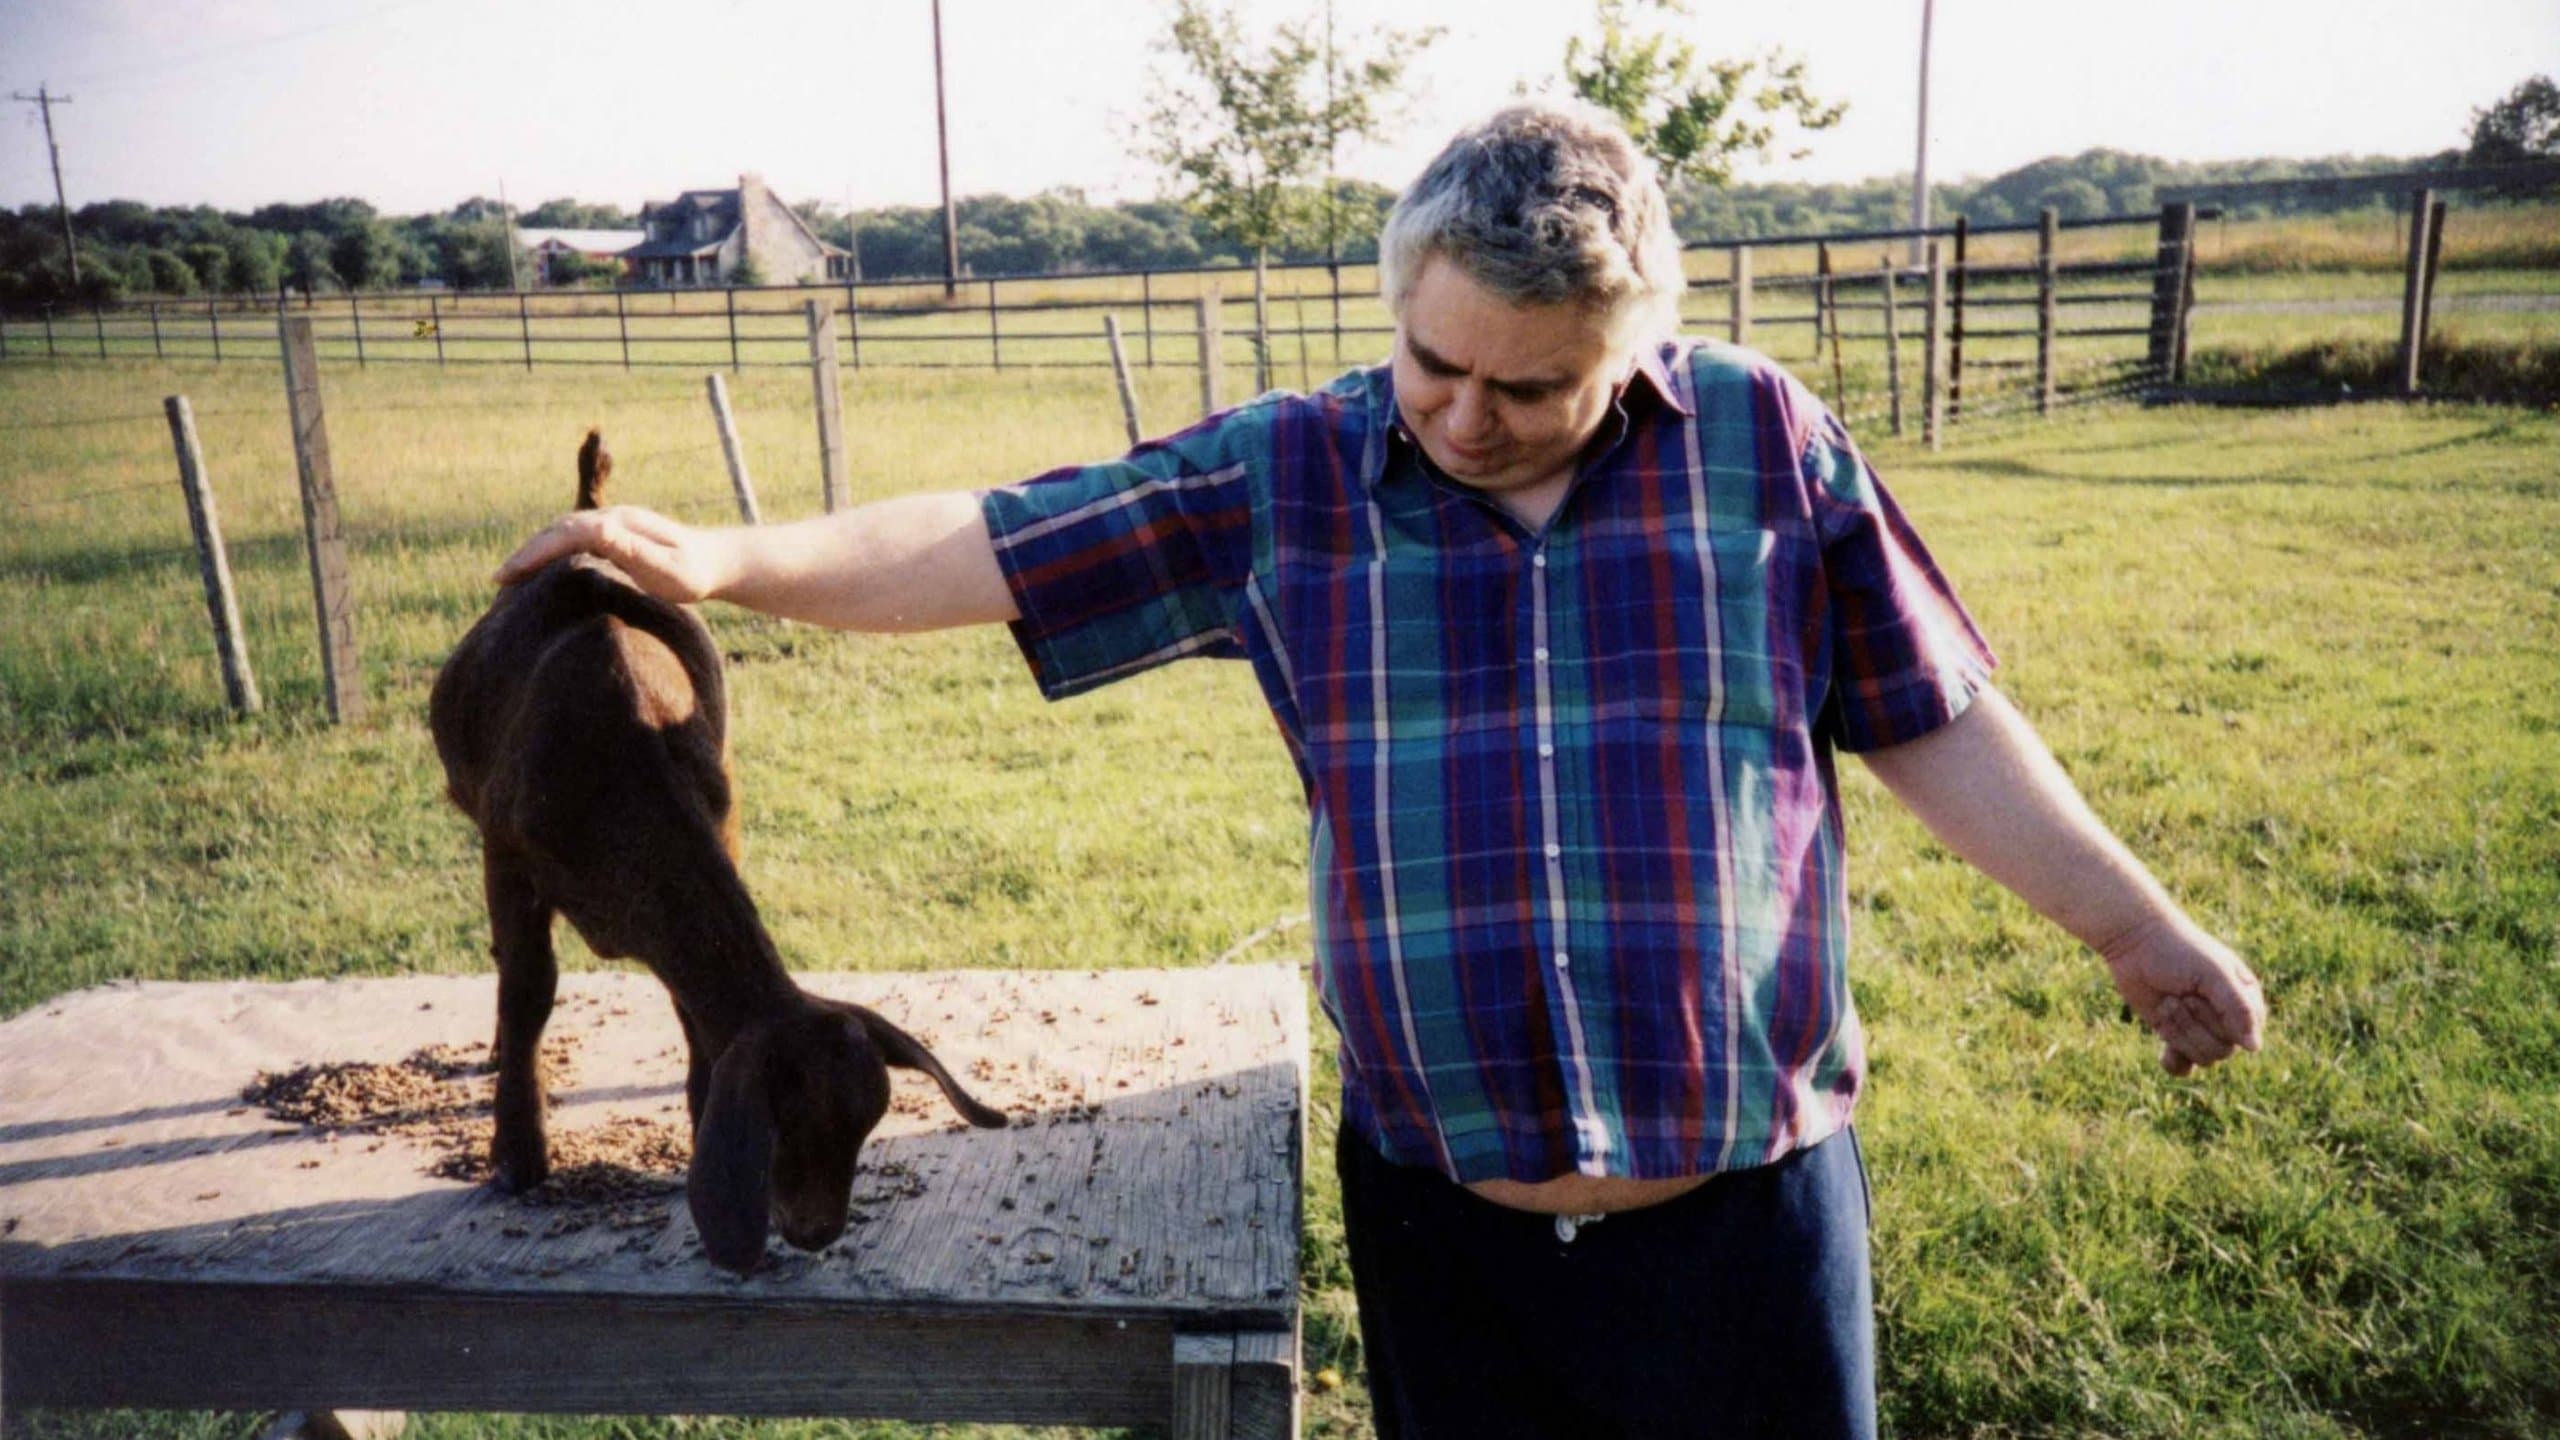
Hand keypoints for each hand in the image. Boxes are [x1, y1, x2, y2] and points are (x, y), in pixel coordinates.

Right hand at [493, 505, 735, 603]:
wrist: (719, 562)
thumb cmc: (695, 573)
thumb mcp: (668, 570)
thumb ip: (635, 553)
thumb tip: (598, 532)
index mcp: (620, 525)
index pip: (567, 534)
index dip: (536, 552)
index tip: (510, 573)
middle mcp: (614, 519)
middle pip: (559, 530)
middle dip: (527, 552)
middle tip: (498, 579)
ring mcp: (615, 525)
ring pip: (564, 532)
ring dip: (536, 550)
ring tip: (510, 575)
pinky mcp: (617, 535)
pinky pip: (575, 539)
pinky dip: (552, 550)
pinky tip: (541, 568)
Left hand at [2102, 915, 2266, 1076]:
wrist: (2136, 943)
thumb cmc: (2179, 951)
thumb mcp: (2213, 974)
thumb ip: (2238, 1008)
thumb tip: (2254, 1048)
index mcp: (2247, 1000)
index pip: (2244, 1035)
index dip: (2217, 1020)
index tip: (2196, 993)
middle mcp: (2228, 1018)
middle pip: (2222, 1051)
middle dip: (2193, 1025)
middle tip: (2177, 997)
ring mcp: (2202, 1029)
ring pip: (2203, 1059)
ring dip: (2179, 1033)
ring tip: (2167, 1004)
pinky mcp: (2177, 1036)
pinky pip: (2184, 1068)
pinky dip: (2173, 1061)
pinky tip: (2163, 1047)